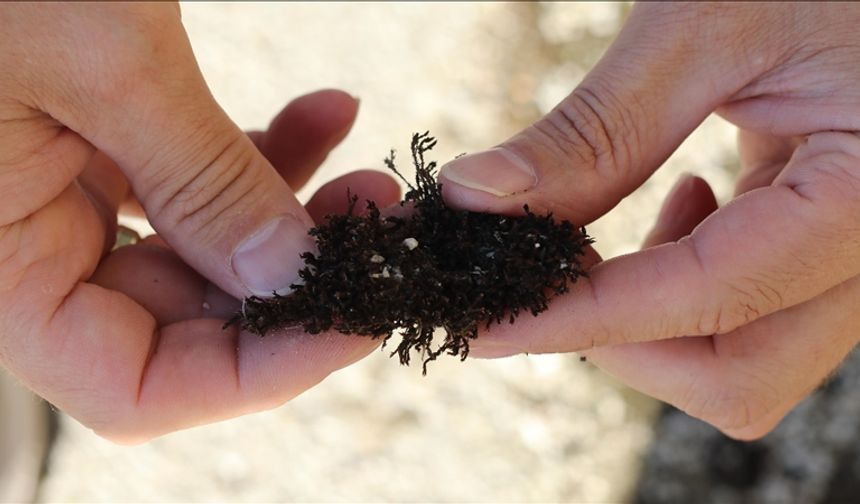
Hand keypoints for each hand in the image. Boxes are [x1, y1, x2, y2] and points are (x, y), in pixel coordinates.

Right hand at [0, 3, 397, 442]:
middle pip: (182, 327)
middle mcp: (21, 251)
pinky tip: (326, 114)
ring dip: (292, 220)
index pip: (133, 391)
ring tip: (371, 179)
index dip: (253, 376)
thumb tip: (299, 279)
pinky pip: (192, 181)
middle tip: (381, 235)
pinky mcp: (94, 143)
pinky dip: (260, 154)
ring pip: (202, 255)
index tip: (354, 324)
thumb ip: (203, 184)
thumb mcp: (103, 62)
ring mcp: (59, 198)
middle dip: (295, 285)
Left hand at [439, 3, 859, 438]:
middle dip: (625, 344)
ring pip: (743, 360)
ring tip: (630, 221)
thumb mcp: (702, 28)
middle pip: (737, 376)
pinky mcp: (830, 243)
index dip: (582, 320)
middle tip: (555, 274)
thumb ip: (594, 131)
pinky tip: (687, 201)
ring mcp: (854, 257)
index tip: (486, 326)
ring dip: (653, 318)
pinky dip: (687, 286)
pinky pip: (753, 312)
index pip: (706, 298)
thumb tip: (474, 198)